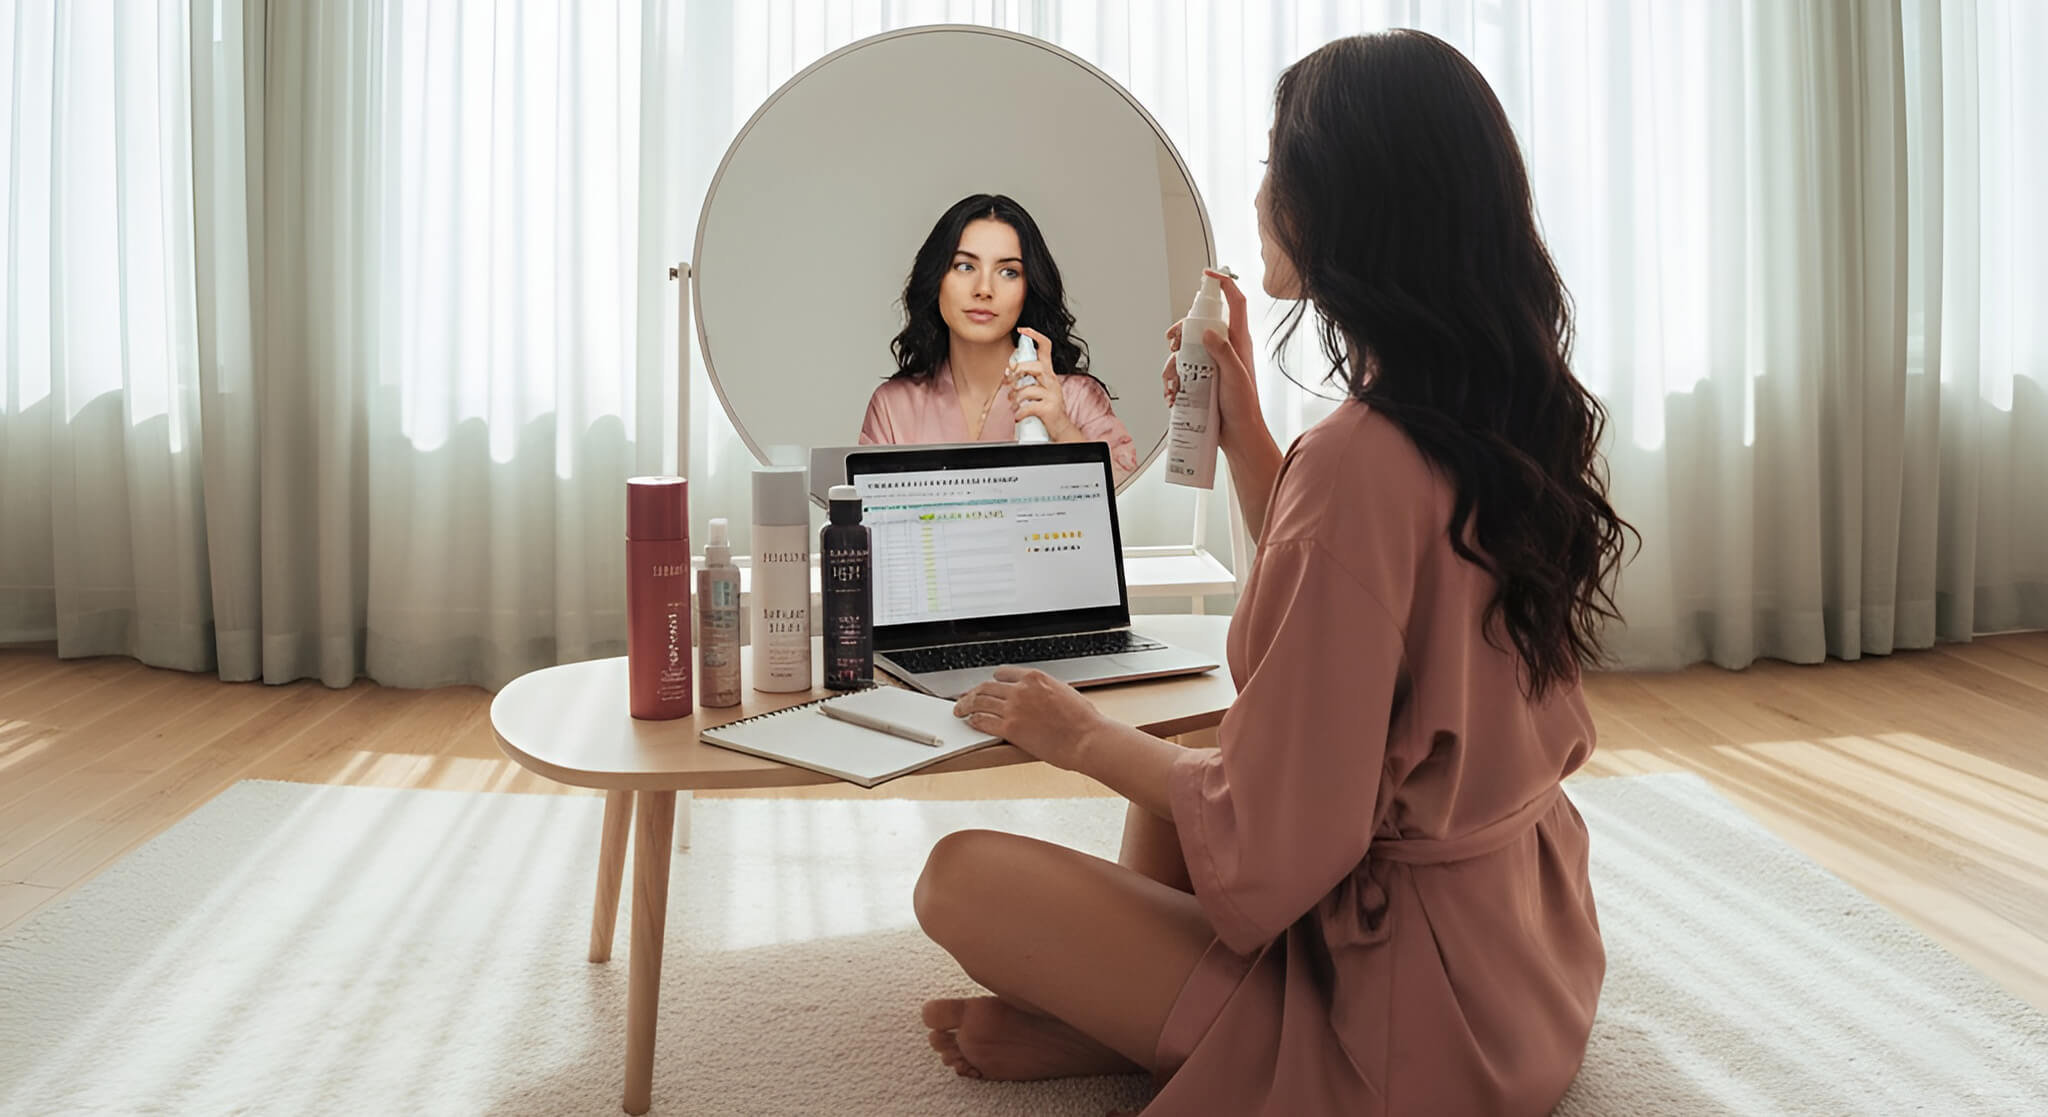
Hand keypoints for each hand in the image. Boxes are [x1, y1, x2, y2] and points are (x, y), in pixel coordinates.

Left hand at [952, 666, 1109, 771]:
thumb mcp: (1065, 693)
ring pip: (980, 702)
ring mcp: (1014, 708)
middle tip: (964, 698)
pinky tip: (971, 723)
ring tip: (959, 710)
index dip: (992, 681)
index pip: (1003, 674)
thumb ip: (1045, 691)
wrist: (1087, 739)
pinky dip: (974, 721)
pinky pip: (983, 721)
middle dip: (972, 693)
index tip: (987, 687)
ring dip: (966, 705)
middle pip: (986, 687)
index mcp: (1035, 678)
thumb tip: (1039, 696)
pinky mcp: (1010, 728)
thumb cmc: (1084, 721)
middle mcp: (1021, 689)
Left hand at [1009, 326, 1078, 439]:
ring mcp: (1052, 395)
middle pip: (1035, 366)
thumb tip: (1008, 371)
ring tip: (1013, 403)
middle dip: (1018, 372)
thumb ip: (1025, 377)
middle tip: (1009, 382)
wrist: (1060, 428)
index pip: (1045, 347)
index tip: (1022, 330)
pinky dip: (1019, 412)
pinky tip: (1017, 415)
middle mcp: (1052, 381)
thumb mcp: (1039, 388)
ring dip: (1016, 396)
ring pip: (1029, 388)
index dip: (1034, 336)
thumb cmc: (1046, 407)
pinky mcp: (1049, 409)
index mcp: (1048, 373)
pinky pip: (1029, 407)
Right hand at [1161, 269, 1264, 454]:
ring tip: (1175, 383)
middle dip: (1181, 332)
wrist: (1240, 435)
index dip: (1223, 284)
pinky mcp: (1202, 380)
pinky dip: (1173, 381)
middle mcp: (1225, 349)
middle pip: (1199, 325)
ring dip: (1173, 365)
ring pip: (1185, 351)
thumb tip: (1207, 331)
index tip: (1207, 274)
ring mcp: (1212, 364)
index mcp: (1238, 342)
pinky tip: (1174, 394)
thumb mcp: (1235, 377)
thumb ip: (1224, 352)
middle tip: (1174, 343)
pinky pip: (1182, 372)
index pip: (1235, 303)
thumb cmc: (1244, 408)